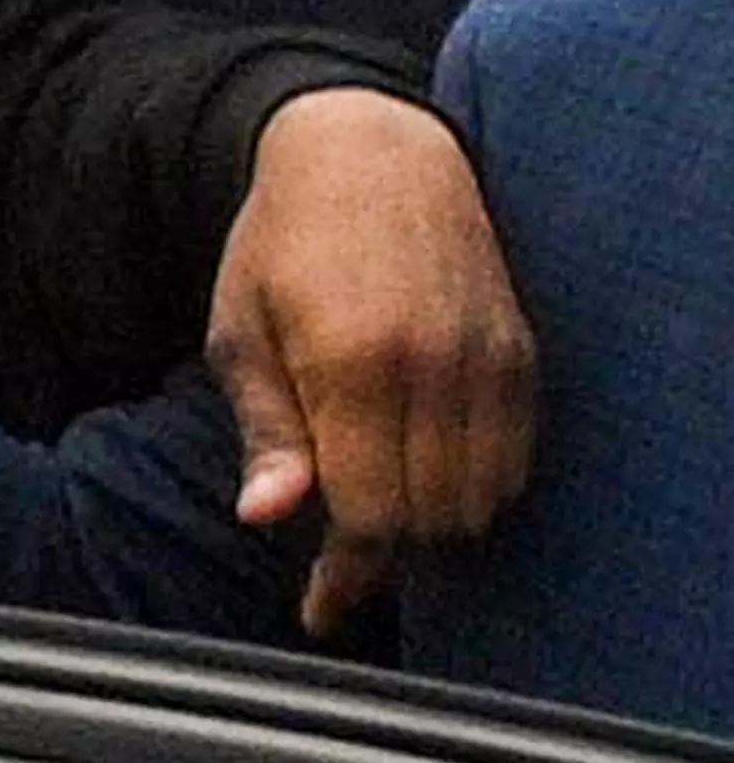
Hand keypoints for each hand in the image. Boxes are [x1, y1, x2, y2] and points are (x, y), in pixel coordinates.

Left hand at [209, 87, 536, 634]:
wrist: (370, 152)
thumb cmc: (280, 244)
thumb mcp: (241, 332)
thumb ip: (266, 430)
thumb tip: (268, 516)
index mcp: (350, 363)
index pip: (369, 513)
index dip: (345, 574)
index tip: (318, 609)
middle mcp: (433, 364)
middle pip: (428, 517)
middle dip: (383, 554)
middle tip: (336, 562)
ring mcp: (488, 356)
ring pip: (481, 496)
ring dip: (432, 524)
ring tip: (377, 513)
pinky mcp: (521, 349)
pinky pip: (514, 454)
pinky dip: (475, 485)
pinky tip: (424, 475)